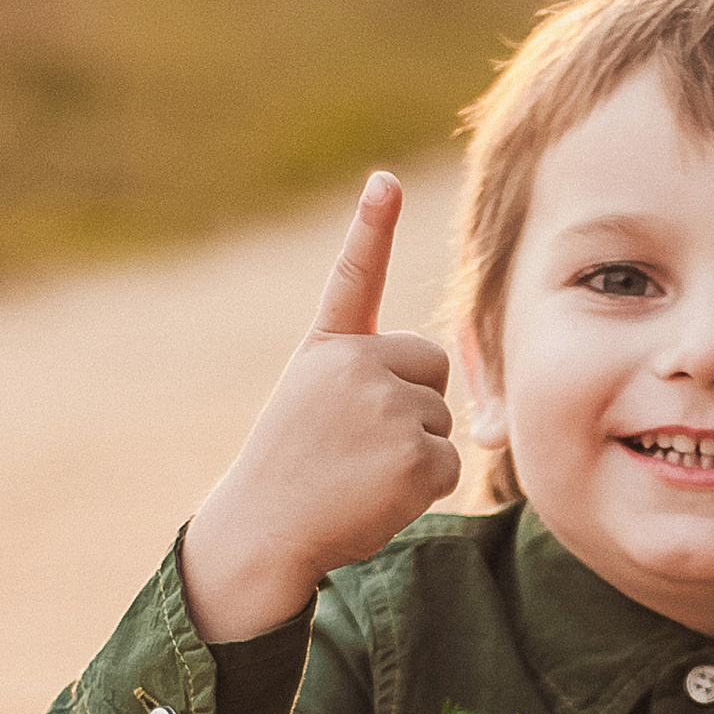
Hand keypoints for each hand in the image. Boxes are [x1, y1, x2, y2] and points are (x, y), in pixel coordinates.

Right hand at [180, 174, 462, 641]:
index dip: (370, 226)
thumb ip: (366, 379)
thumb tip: (432, 383)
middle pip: (432, 367)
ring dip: (415, 453)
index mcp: (328, 349)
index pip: (353, 277)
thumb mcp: (313, 403)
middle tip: (360, 445)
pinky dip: (423, 488)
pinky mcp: (414, 454)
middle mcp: (356, 366)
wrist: (264, 532)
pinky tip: (377, 496)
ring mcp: (387, 407)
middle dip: (415, 403)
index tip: (385, 181)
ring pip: (442, 420)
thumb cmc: (291, 473)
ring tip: (360, 474)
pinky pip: (450, 465)